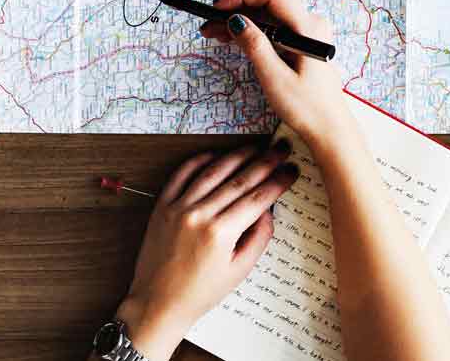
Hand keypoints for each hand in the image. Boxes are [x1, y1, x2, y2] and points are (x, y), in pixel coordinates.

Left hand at [114, 144, 298, 359]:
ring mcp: (178, 207)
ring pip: (213, 171)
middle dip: (265, 162)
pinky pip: (182, 174)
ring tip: (255, 148)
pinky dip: (199, 161)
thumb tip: (268, 209)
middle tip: (281, 150)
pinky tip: (215, 154)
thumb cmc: (199, 292)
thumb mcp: (238, 271)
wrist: (158, 302)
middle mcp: (199, 215)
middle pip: (239, 179)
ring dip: (236, 155)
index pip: (257, 198)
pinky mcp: (162, 205)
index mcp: (220, 233)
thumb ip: (258, 238)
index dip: (278, 182)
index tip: (291, 171)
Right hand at [202, 0, 352, 145]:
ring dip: (242, 20)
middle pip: (269, 3)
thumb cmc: (307, 108)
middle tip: (209, 22)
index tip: (217, 7)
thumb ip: (255, 45)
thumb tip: (235, 20)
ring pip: (269, 15)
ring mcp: (308, 32)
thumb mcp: (275, 78)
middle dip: (237, 9)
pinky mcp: (303, 42)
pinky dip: (254, 30)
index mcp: (309, 28)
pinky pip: (275, 27)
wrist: (329, 128)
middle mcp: (311, 24)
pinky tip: (234, 38)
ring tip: (215, 32)